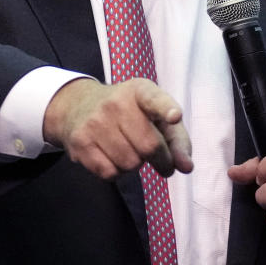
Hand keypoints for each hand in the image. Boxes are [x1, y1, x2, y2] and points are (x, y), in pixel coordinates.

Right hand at [42, 77, 192, 179]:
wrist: (79, 105)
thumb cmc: (130, 114)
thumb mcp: (156, 116)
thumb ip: (177, 141)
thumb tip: (186, 168)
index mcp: (140, 90)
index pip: (154, 98)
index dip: (166, 108)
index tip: (175, 116)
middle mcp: (115, 103)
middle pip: (149, 147)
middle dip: (161, 161)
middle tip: (160, 160)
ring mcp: (95, 122)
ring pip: (130, 164)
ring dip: (136, 165)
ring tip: (130, 151)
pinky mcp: (80, 142)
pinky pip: (110, 173)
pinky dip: (117, 172)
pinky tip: (113, 157)